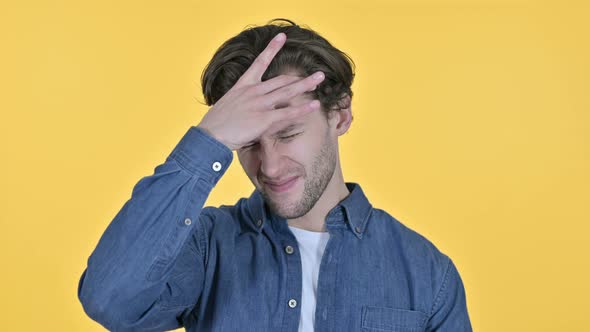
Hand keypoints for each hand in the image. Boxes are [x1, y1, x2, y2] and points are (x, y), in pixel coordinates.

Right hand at [197, 32, 324, 150]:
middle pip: (281, 80)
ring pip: (287, 92)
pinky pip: (287, 112)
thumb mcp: (228, 106)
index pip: (259, 62)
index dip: (272, 49)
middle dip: (300, 77)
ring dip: (305, 85)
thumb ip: (242, 102)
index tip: (282, 37)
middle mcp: (253, 92)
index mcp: (243, 86)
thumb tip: (250, 105)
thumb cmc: (216, 125)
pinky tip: (314, 105)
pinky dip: (302, 109)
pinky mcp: (263, 119)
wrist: (209, 136)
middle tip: (317, 74)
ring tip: (320, 78)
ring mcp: (259, 104)